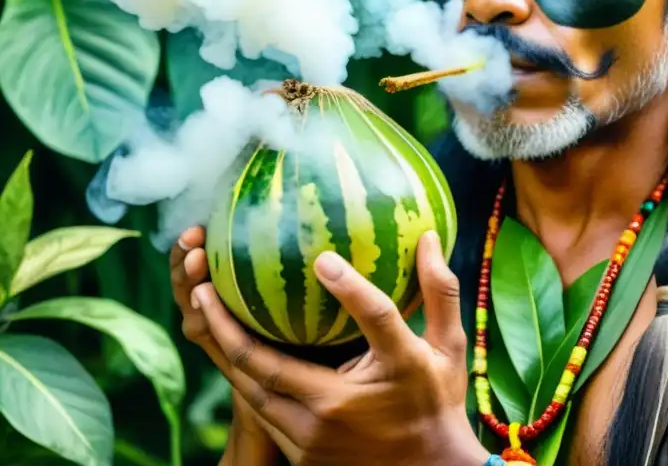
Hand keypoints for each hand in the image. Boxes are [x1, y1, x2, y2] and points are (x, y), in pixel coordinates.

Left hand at [188, 229, 487, 465]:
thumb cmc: (437, 402)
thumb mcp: (448, 347)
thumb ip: (439, 291)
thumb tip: (427, 237)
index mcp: (396, 368)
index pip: (375, 320)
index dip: (351, 289)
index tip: (323, 258)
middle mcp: (346, 406)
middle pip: (271, 366)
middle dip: (229, 327)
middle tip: (205, 289)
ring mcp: (317, 436)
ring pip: (254, 392)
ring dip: (226, 353)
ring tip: (204, 312)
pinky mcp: (302, 454)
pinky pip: (262, 411)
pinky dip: (242, 379)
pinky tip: (229, 351)